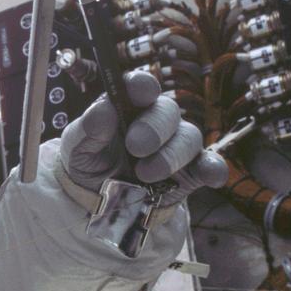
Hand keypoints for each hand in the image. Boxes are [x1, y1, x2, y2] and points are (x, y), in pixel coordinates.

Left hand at [58, 71, 226, 204]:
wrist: (99, 205)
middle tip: (135, 147)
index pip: (139, 86)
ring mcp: (175, 145)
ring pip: (189, 137)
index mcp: (126, 107)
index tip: (142, 92)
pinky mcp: (191, 172)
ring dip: (171, 155)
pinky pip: (210, 164)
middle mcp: (155, 121)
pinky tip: (211, 177)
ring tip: (145, 175)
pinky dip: (213, 168)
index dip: (143, 85)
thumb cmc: (89, 165)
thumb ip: (87, 130)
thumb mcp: (76, 149)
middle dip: (154, 127)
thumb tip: (103, 109)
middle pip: (168, 110)